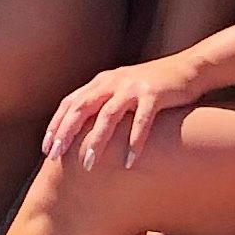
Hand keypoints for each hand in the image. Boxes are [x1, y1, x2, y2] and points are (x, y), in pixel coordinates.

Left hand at [42, 52, 204, 171]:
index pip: (70, 103)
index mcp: (102, 82)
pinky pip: (142, 121)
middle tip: (56, 157)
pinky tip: (129, 161)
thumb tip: (81, 132)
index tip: (46, 149)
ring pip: (108, 115)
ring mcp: (133, 87)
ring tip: (89, 165)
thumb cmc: (152, 87)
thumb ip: (103, 104)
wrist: (187, 69)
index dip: (56, 125)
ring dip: (97, 141)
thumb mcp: (122, 91)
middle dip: (66, 132)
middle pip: (82, 107)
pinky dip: (134, 141)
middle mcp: (113, 82)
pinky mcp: (154, 94)